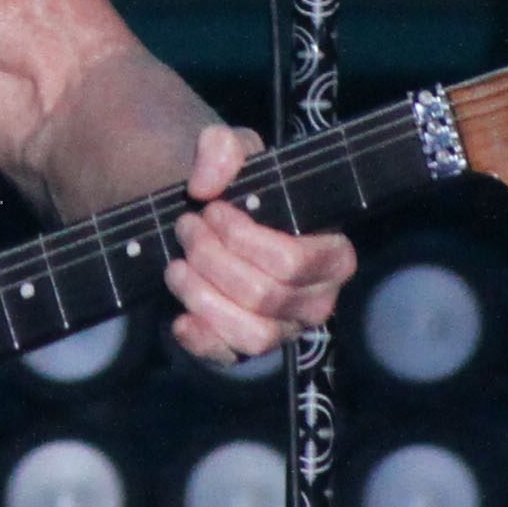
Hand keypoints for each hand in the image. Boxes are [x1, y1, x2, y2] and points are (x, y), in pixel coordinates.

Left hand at [165, 124, 356, 366]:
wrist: (206, 212)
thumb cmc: (237, 187)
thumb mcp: (233, 151)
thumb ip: (223, 148)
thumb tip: (205, 185)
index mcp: (331, 254)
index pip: (297, 262)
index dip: (246, 240)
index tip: (212, 211)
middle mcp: (316, 299)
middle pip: (265, 296)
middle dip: (213, 259)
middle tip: (186, 229)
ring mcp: (283, 328)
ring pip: (252, 334)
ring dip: (204, 298)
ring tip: (176, 267)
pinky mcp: (247, 347)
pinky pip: (230, 358)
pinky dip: (201, 341)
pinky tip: (179, 317)